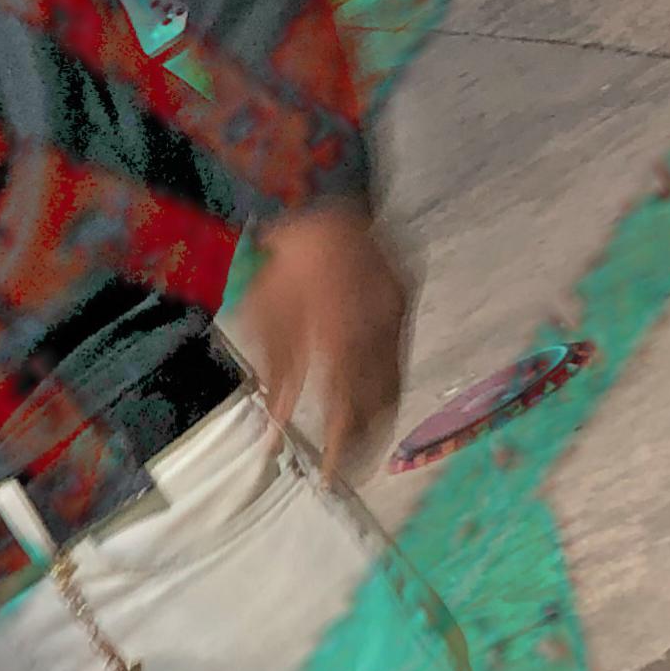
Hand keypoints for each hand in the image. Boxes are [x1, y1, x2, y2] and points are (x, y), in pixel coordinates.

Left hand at [233, 201, 412, 485]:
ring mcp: (397, 310)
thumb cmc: (281, 256)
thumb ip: (278, 373)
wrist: (320, 191)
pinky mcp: (403, 296)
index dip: (342, 448)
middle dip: (367, 441)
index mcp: (343, 337)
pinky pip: (399, 352)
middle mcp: (380, 329)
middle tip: (350, 470)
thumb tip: (278, 423)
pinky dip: (387, 382)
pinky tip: (374, 399)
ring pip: (396, 379)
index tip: (332, 479)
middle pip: (381, 402)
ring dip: (380, 418)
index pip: (348, 410)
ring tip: (362, 446)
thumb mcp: (266, 316)